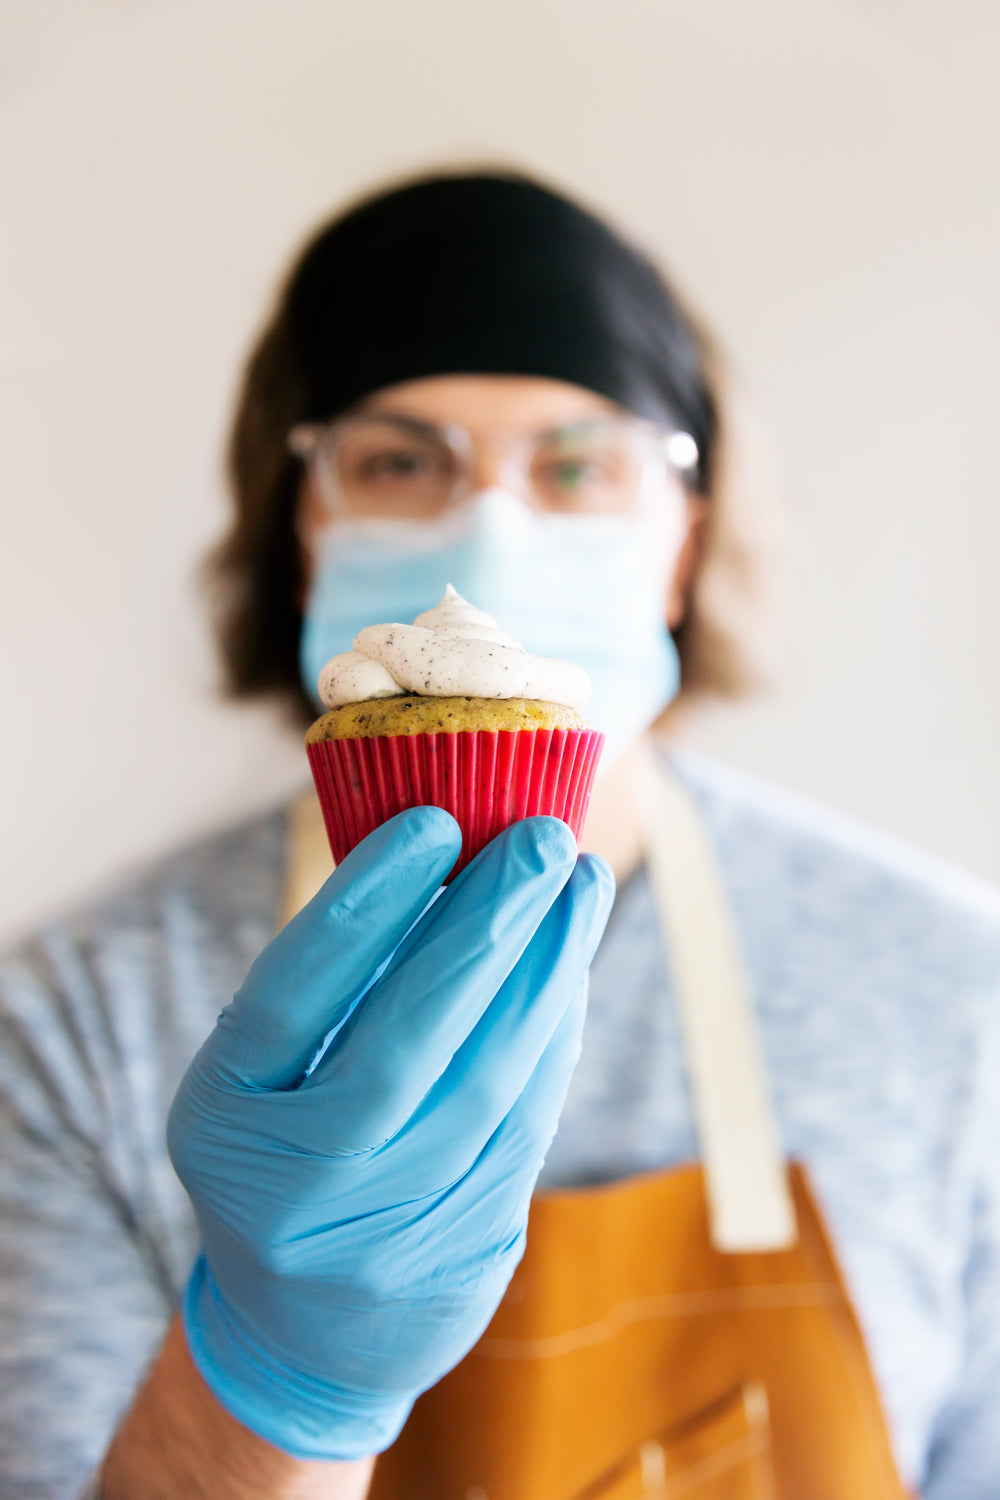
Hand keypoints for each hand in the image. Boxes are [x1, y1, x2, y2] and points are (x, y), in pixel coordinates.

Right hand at [168, 807, 613, 1460]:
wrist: (306, 1331)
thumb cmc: (284, 1153)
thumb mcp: (264, 1076)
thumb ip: (332, 985)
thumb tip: (444, 856)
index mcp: (225, 1118)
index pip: (295, 993)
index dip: (367, 900)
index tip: (434, 820)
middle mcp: (298, 1186)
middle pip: (407, 1039)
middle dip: (489, 926)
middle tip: (546, 838)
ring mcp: (385, 1233)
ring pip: (490, 1080)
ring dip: (548, 970)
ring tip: (583, 887)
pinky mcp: (466, 1251)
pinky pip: (528, 1121)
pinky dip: (555, 1032)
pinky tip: (572, 966)